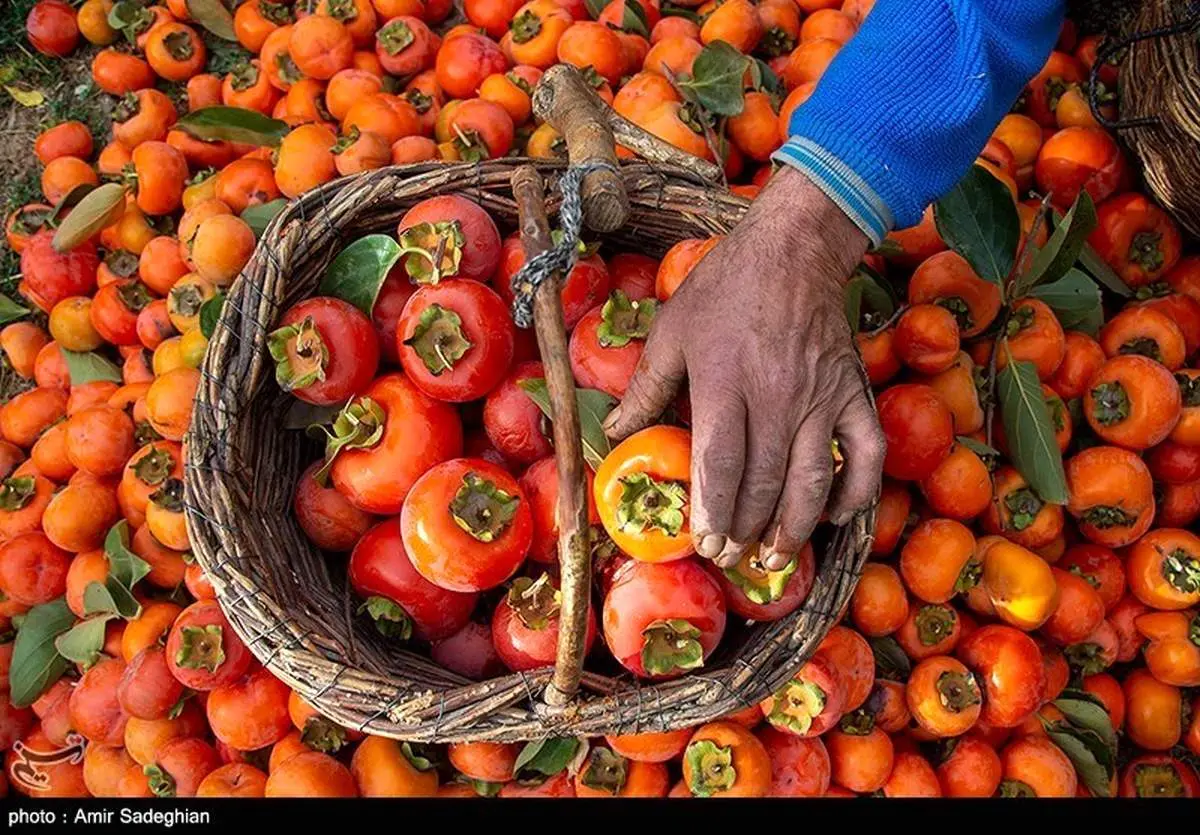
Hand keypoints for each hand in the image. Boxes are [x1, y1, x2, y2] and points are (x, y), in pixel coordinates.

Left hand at [603, 167, 885, 569]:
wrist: (792, 250)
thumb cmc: (723, 290)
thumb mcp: (671, 331)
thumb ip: (644, 388)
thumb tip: (614, 435)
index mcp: (723, 383)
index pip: (719, 465)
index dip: (712, 512)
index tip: (705, 542)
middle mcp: (775, 398)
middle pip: (762, 483)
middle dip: (745, 529)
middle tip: (731, 556)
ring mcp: (820, 398)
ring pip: (811, 480)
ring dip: (793, 527)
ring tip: (773, 557)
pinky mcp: (852, 393)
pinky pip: (864, 453)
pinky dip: (855, 492)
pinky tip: (835, 516)